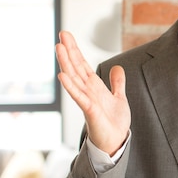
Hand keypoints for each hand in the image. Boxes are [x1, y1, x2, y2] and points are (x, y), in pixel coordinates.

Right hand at [55, 31, 130, 155]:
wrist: (116, 142)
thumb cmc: (114, 123)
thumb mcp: (118, 98)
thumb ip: (117, 83)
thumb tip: (117, 67)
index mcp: (94, 87)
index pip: (82, 65)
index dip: (75, 50)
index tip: (67, 36)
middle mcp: (87, 91)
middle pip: (76, 67)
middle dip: (69, 51)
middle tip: (61, 34)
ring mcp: (87, 100)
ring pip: (75, 79)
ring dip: (66, 63)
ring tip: (59, 48)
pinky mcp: (90, 111)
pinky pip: (79, 97)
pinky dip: (71, 86)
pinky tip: (63, 76)